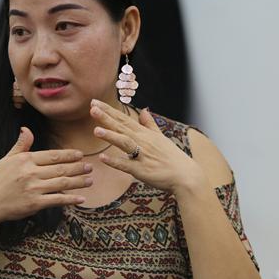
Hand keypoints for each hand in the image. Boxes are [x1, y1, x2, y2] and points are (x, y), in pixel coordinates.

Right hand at [0, 127, 90, 222]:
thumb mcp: (7, 159)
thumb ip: (21, 145)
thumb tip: (26, 129)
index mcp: (25, 160)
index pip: (52, 156)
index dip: (68, 155)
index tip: (80, 155)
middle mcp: (31, 173)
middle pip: (60, 169)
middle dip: (78, 167)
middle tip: (90, 166)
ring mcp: (33, 189)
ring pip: (62, 183)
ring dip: (78, 182)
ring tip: (90, 180)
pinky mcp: (35, 204)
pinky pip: (57, 200)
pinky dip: (70, 199)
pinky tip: (81, 199)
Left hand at [90, 99, 206, 193]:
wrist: (186, 175)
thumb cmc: (173, 157)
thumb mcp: (161, 137)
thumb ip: (150, 124)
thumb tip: (144, 110)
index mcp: (145, 134)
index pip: (124, 119)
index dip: (109, 111)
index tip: (95, 102)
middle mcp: (143, 142)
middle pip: (122, 127)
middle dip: (106, 118)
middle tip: (92, 108)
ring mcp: (142, 156)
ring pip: (125, 143)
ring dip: (111, 136)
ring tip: (96, 130)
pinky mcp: (142, 171)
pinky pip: (127, 166)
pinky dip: (115, 162)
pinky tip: (103, 158)